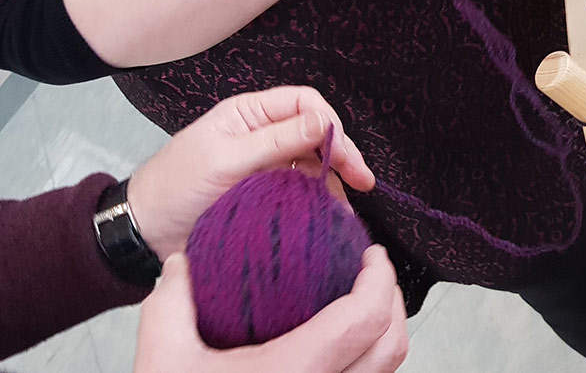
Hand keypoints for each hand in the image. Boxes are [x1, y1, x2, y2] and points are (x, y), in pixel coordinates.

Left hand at [127, 87, 374, 260]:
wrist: (143, 234)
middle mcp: (262, 135)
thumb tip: (324, 121)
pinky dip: (319, 201)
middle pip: (316, 134)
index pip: (304, 104)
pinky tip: (330, 214)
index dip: (329, 124)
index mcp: (249, 114)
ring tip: (345, 206)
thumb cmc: (175, 188)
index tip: (344, 154)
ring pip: (314, 164)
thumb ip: (276, 140)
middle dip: (342, 153)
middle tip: (362, 180)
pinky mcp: (268, 195)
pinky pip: (302, 191)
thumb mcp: (225, 159)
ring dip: (333, 181)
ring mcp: (267, 166)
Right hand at [135, 247, 407, 372]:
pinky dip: (370, 360)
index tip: (371, 254)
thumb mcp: (164, 362)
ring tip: (361, 303)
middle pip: (392, 346)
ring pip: (386, 372)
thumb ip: (171, 306)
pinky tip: (343, 343)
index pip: (366, 319)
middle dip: (391, 300)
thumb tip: (180, 263)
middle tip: (371, 272)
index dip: (380, 278)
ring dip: (385, 332)